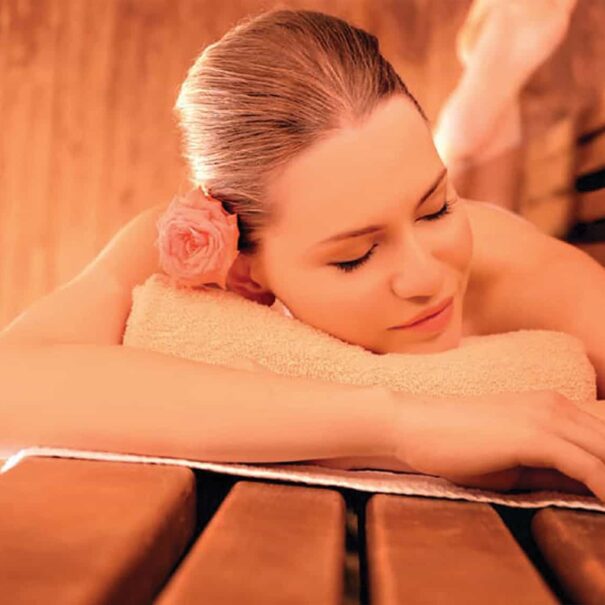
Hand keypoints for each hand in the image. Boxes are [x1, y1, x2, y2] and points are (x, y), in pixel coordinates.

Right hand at [391, 390, 604, 499]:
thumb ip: (552, 473)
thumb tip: (587, 489)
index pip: (604, 439)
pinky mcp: (534, 436)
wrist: (414, 424)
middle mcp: (556, 405)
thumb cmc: (456, 445)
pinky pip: (589, 468)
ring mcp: (547, 417)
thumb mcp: (513, 463)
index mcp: (552, 407)